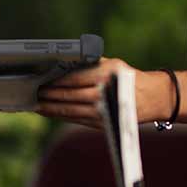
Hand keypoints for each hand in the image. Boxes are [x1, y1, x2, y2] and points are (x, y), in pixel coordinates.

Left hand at [36, 57, 172, 126]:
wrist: (151, 98)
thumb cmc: (128, 77)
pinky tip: (50, 112)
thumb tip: (64, 63)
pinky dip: (60, 116)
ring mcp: (102, 111)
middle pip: (69, 96)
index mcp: (105, 76)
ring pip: (70, 110)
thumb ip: (89, 63)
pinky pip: (75, 119)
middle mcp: (103, 94)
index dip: (56, 81)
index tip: (42, 79)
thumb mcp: (112, 64)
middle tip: (34, 92)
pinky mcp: (101, 124)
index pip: (74, 78)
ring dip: (50, 108)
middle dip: (49, 95)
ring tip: (36, 104)